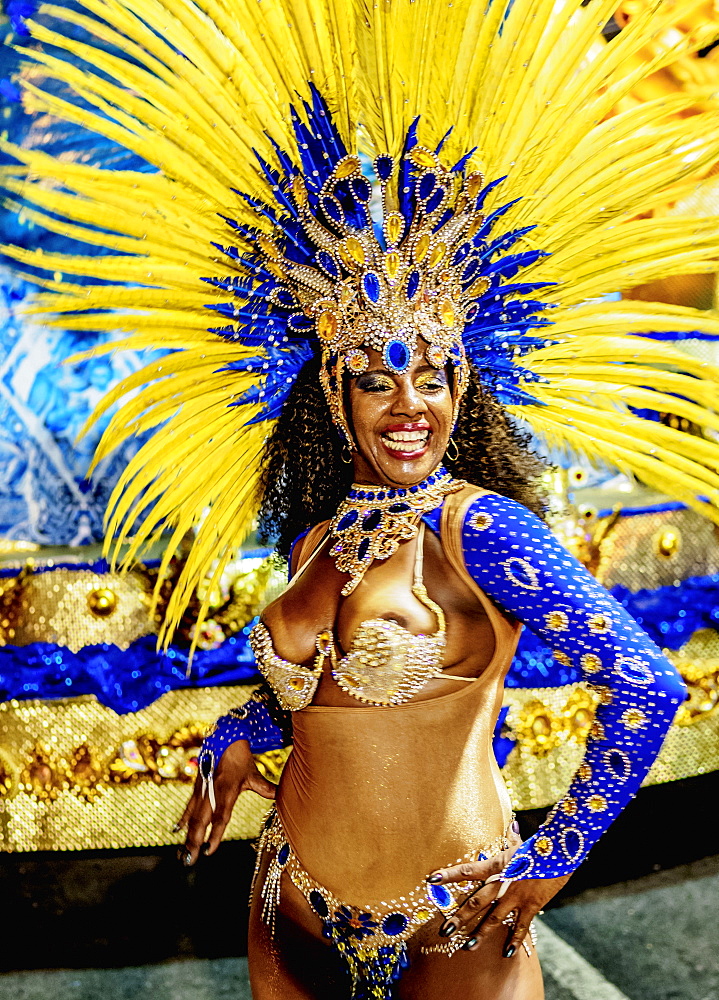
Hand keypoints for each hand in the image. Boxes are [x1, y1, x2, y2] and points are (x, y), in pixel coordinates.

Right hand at [175, 739, 275, 865]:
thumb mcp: (254, 774)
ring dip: (187, 836)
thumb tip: (282, 796)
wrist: (224, 739)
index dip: (215, 834)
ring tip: (183, 854)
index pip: (220, 817)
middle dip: (195, 841)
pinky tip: (176, 832)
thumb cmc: (241, 758)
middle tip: (190, 860)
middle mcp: (211, 792)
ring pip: (191, 818)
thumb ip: (265, 788)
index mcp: (226, 790)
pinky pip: (187, 807)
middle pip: (201, 821)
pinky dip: (182, 820)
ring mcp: (201, 791)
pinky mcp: (196, 788)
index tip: (209, 851)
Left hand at [427, 844, 569, 956]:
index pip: (468, 870)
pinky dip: (514, 941)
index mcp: (497, 865)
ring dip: (480, 933)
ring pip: (494, 918)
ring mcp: (516, 896)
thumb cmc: (541, 846)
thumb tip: (511, 825)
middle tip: (445, 930)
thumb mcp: (523, 843)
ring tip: (468, 946)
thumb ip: (513, 839)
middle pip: (477, 902)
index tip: (431, 879)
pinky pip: (520, 927)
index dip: (449, 874)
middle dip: (460, 917)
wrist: (562, 852)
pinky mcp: (531, 906)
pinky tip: (507, 953)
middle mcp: (503, 882)